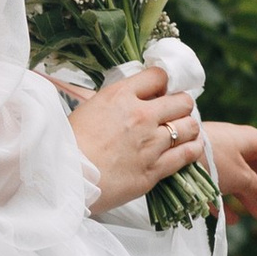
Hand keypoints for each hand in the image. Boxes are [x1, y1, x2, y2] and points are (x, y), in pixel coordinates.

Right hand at [65, 62, 201, 214]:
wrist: (65, 179)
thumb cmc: (69, 144)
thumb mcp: (89, 109)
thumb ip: (116, 101)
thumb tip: (132, 97)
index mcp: (121, 96)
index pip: (159, 76)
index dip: (163, 83)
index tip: (161, 92)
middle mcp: (141, 116)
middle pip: (182, 101)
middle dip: (181, 106)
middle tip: (175, 113)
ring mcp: (150, 144)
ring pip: (189, 127)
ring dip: (188, 127)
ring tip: (181, 132)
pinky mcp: (154, 170)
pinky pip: (187, 154)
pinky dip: (192, 148)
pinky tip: (188, 148)